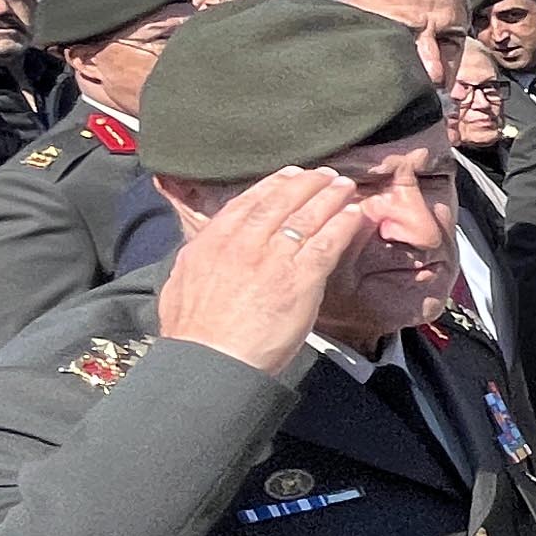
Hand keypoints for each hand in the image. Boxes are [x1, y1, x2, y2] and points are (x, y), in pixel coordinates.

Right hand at [155, 168, 364, 373]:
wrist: (210, 361)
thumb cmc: (194, 335)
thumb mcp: (181, 283)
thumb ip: (199, 259)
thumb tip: (204, 250)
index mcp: (212, 243)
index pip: (247, 203)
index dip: (272, 185)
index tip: (288, 175)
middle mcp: (243, 244)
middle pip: (280, 202)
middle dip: (305, 184)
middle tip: (323, 174)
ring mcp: (273, 260)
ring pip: (306, 217)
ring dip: (329, 198)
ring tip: (343, 187)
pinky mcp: (300, 280)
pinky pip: (326, 243)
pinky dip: (343, 225)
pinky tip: (355, 215)